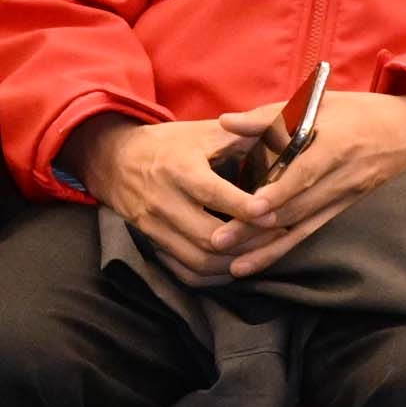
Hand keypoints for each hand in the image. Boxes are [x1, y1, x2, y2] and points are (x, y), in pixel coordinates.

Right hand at [64, 116, 265, 284]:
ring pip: (197, 259)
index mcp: (179, 169)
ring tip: (265, 251)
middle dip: (248, 241)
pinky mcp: (151, 242)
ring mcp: (154, 227)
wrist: (116, 159)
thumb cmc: (172, 143)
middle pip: (207, 236)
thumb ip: (246, 133)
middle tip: (281, 234)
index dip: (243, 208)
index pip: (213, 194)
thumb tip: (288, 136)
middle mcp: (163, 201)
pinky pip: (183, 270)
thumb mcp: (206, 131)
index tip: (273, 214)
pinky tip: (237, 266)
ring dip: (234, 262)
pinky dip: (211, 275)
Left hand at [223, 89, 405, 276]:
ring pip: (302, 225)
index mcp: (338, 143)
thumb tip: (225, 122)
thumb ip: (270, 116)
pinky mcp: (345, 209)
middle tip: (218, 240)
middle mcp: (344, 175)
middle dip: (257, 226)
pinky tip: (257, 263)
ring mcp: (347, 196)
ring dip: (266, 245)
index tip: (251, 208)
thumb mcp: (320, 103)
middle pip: (297, 205)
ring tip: (231, 263)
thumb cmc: (361, 111)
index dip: (279, 191)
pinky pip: (311, 232)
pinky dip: (283, 250)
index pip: (306, 171)